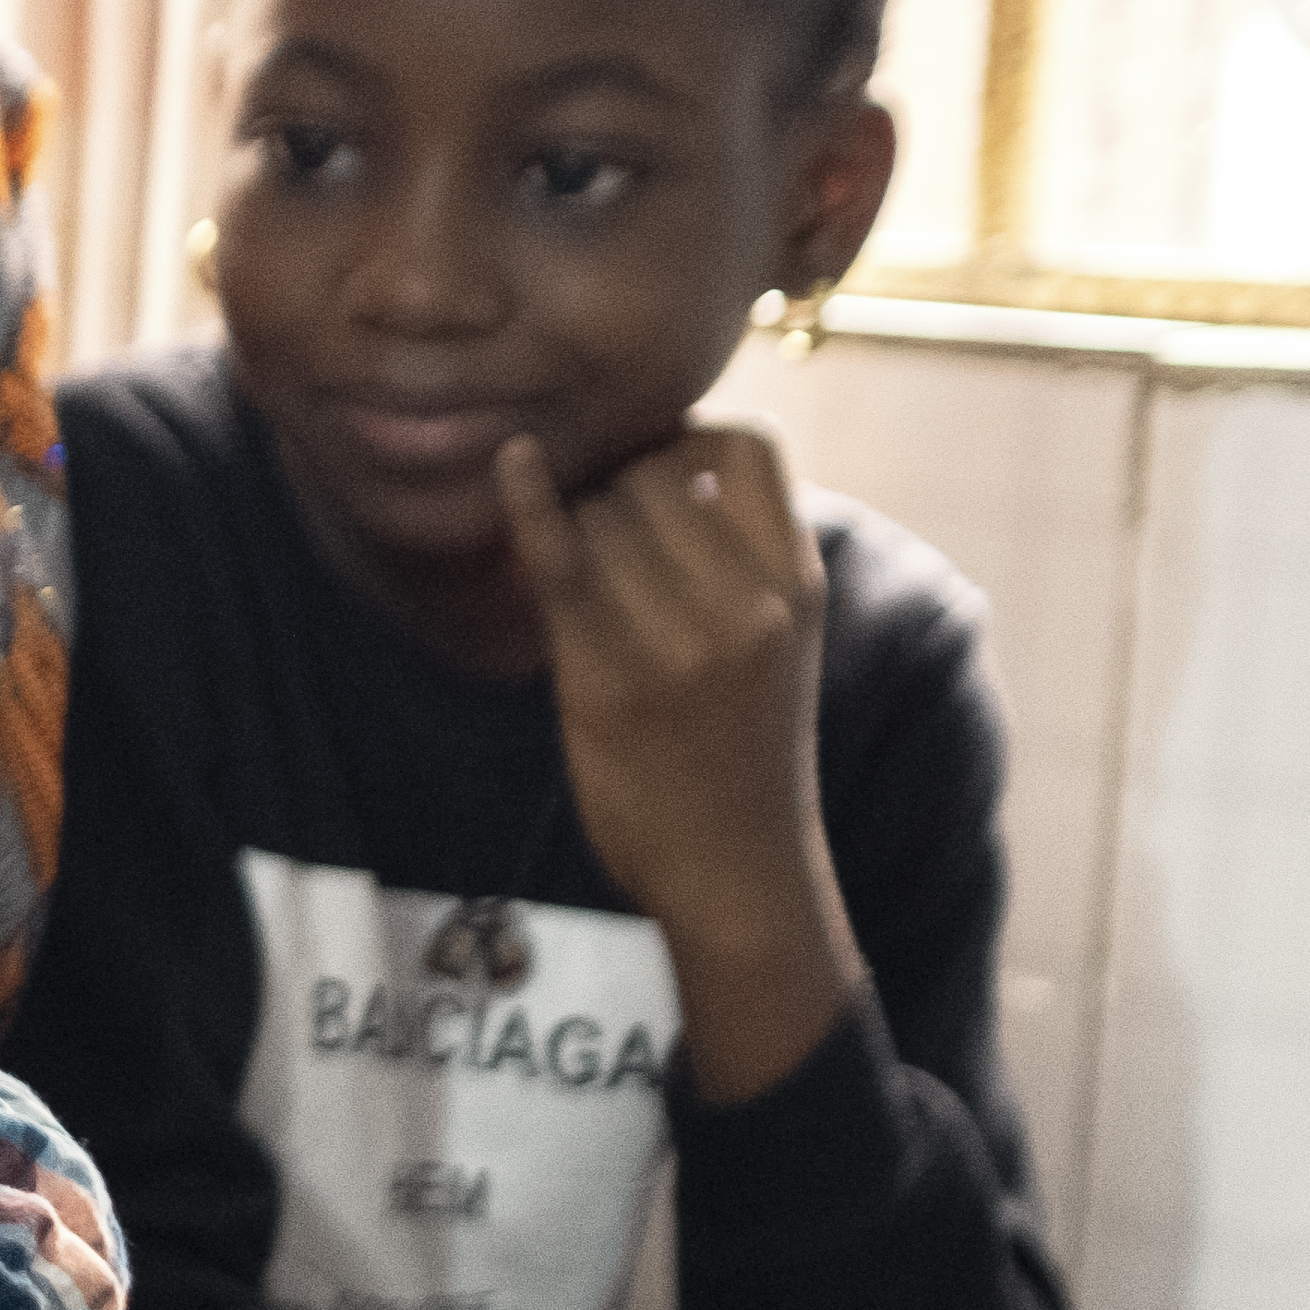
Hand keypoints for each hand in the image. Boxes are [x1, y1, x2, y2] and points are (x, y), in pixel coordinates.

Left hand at [498, 420, 861, 1099]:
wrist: (736, 873)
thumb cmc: (741, 753)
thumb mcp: (779, 645)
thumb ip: (740, 561)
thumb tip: (666, 466)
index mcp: (798, 585)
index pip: (746, 445)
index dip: (685, 436)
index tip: (651, 468)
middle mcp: (750, 602)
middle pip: (653, 474)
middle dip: (609, 488)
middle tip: (595, 541)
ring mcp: (681, 639)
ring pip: (600, 514)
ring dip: (570, 525)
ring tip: (581, 579)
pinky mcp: (609, 677)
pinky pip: (561, 560)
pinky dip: (528, 502)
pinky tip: (512, 458)